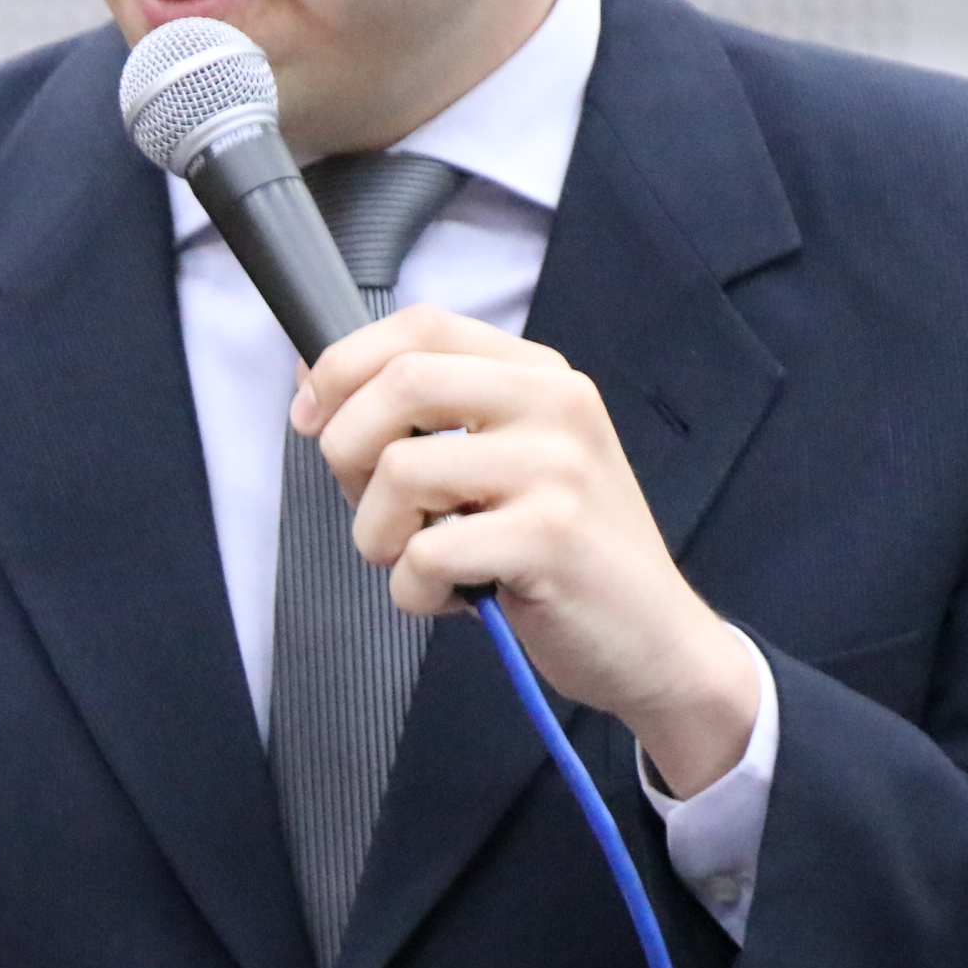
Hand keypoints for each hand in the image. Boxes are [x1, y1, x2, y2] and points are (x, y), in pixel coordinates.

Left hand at [291, 308, 759, 796]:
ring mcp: (558, 467)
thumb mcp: (503, 463)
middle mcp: (555, 404)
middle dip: (346, 451)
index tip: (311, 419)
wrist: (657, 642)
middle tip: (374, 510)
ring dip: (378, 536)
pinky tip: (453, 599)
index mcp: (539, 374)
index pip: (420, 325)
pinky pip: (427, 552)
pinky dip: (414, 591)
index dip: (344, 364)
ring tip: (423, 563)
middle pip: (400, 383)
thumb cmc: (559, 555)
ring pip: (400, 471)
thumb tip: (311, 376)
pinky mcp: (551, 536)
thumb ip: (426, 417)